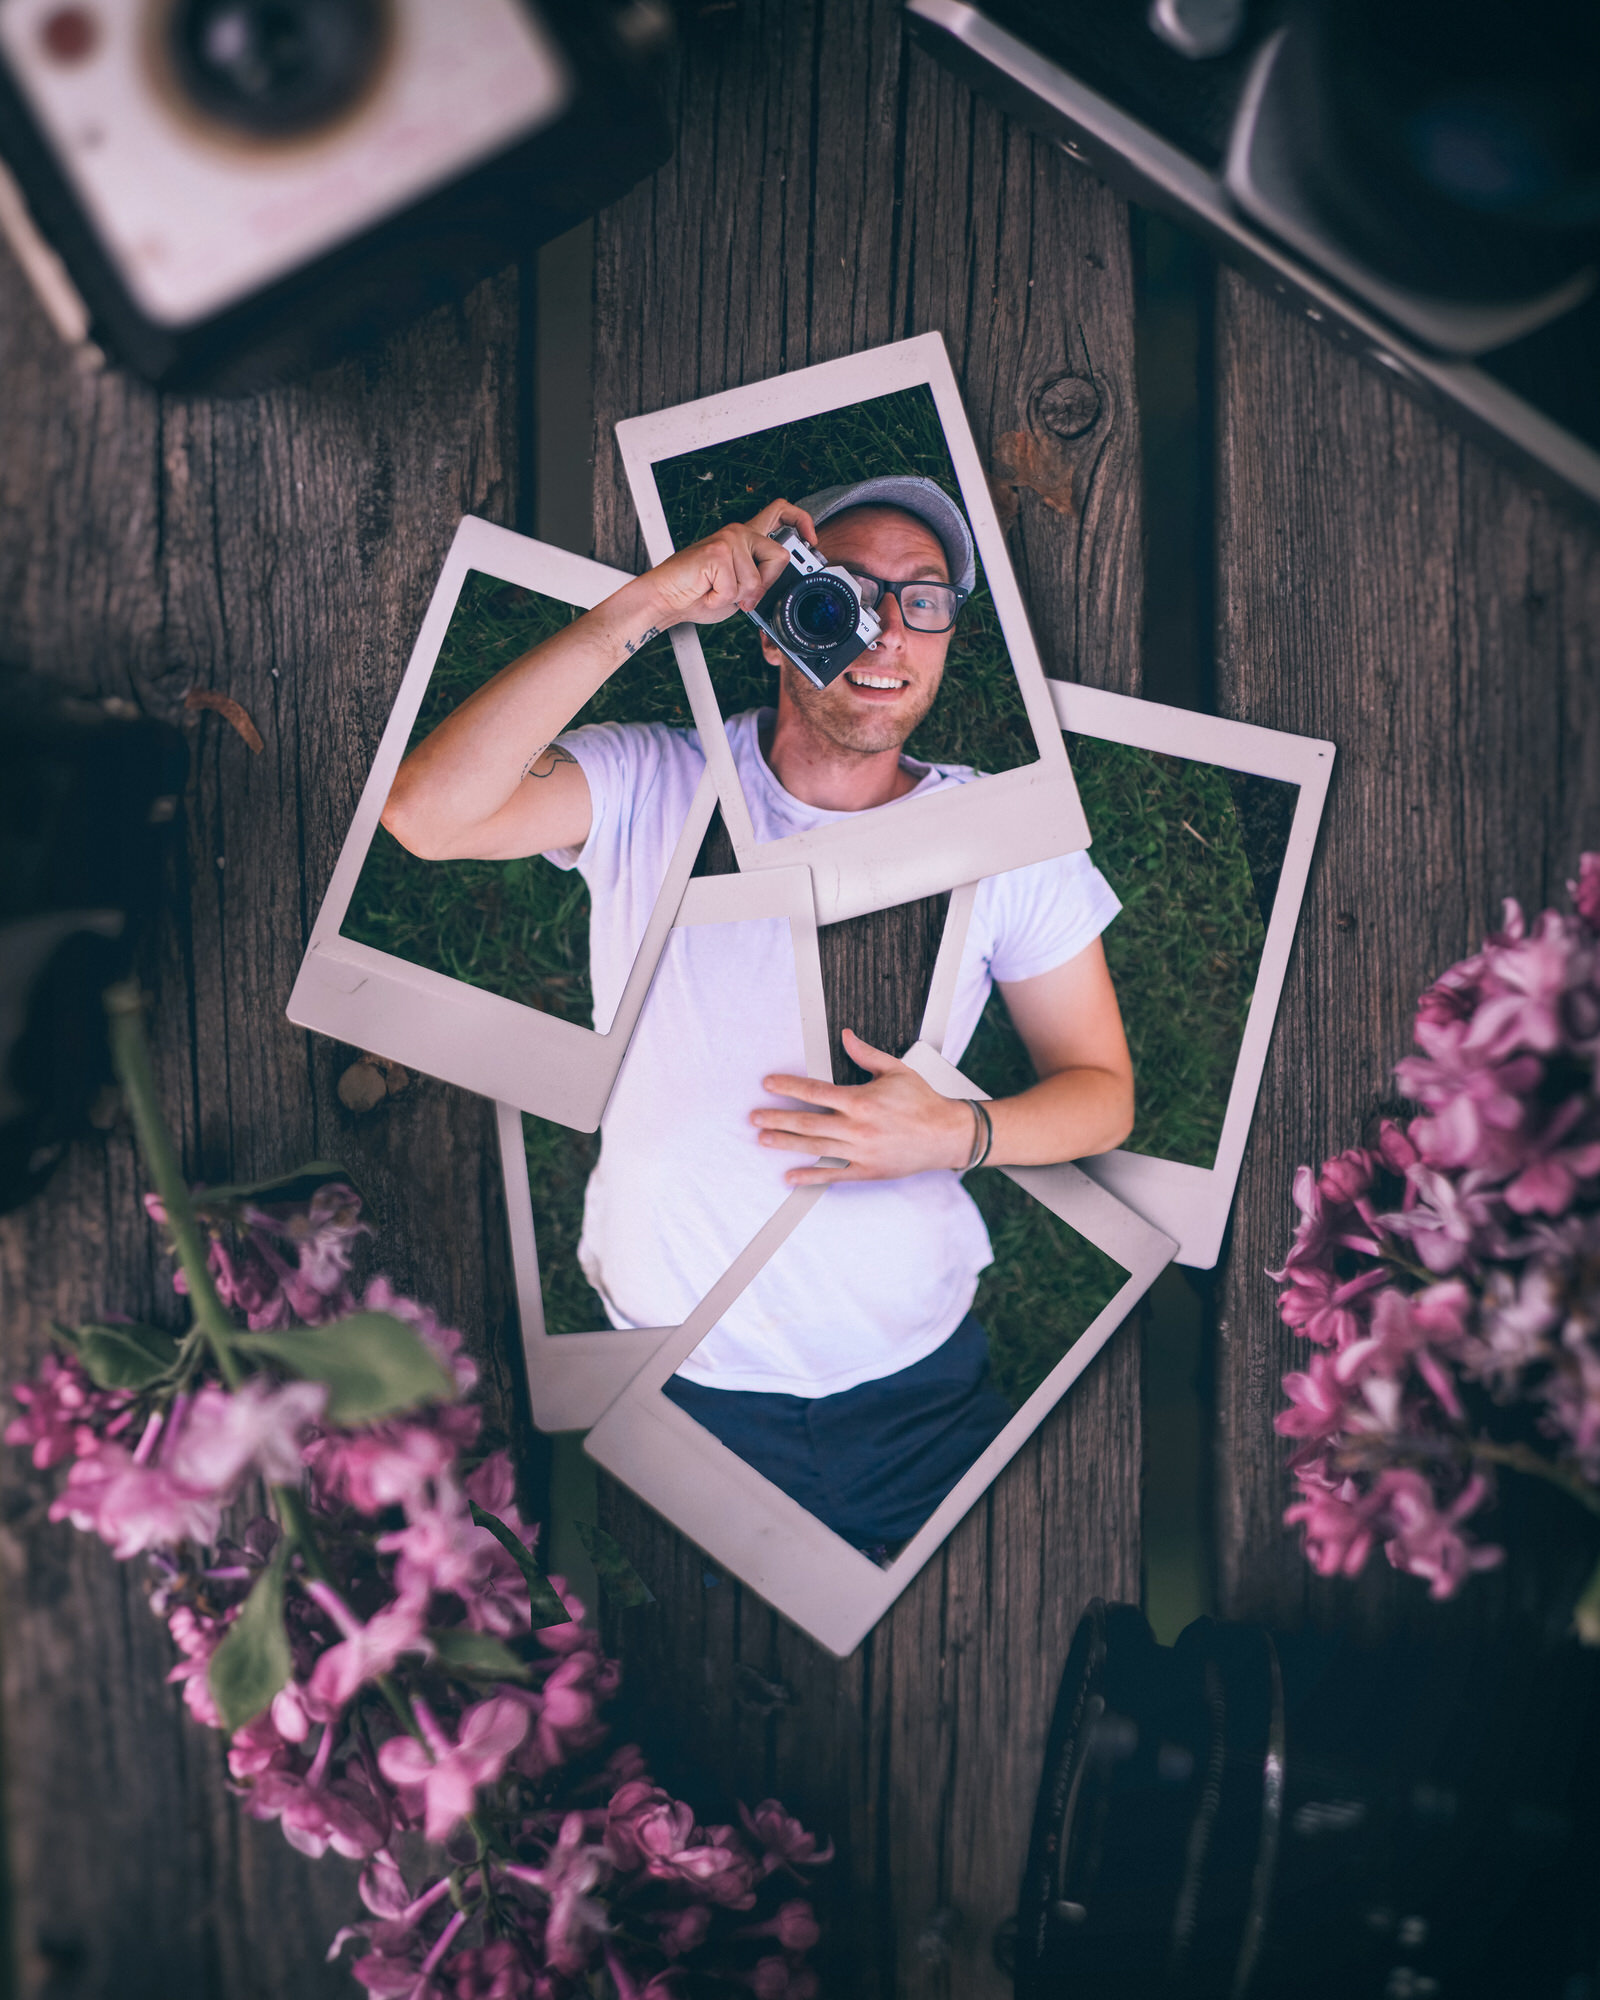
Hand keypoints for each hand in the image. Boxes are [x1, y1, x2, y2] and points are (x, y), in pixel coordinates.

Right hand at [643, 499, 817, 626]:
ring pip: (757, 580)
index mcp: (746, 538)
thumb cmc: (699, 595)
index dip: (803, 522)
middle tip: (742, 596)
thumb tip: (782, 583)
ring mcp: (728, 539)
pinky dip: (720, 600)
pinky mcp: (717, 551)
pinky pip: (735, 589)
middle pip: (780, 556)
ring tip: (715, 592)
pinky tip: (707, 592)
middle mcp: (739, 533)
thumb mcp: (739, 591)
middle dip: (765, 585)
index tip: (811, 541)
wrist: (666, 599)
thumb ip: (760, 581)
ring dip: (737, 598)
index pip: (781, 511)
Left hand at [752, 1029, 976, 1186]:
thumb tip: (845, 1036)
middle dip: (777, 1117)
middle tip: (754, 1116)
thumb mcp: (896, 1069)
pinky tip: (789, 1176)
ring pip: (814, 1148)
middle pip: (807, 1122)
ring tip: (763, 1139)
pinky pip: (833, 1175)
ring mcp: (860, 1152)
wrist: (948, 1135)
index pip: (815, 1091)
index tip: (768, 1083)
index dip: (788, 1086)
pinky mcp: (867, 1170)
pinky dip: (809, 1176)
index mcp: (861, 1100)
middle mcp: (857, 1127)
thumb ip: (866, 1054)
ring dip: (786, 1143)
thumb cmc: (923, 1101)